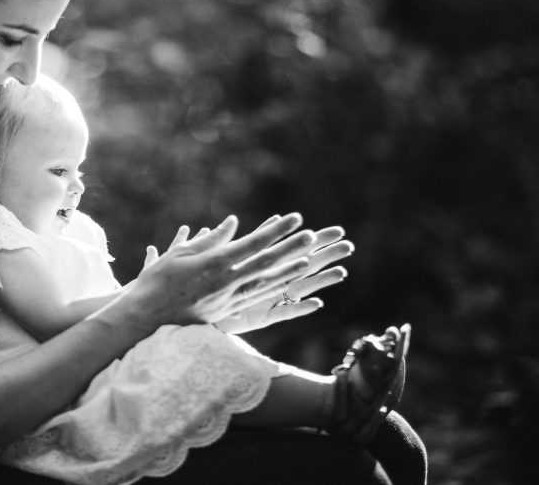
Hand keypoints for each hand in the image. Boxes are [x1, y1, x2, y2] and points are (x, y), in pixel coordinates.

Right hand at [115, 213, 323, 331]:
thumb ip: (211, 241)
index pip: (253, 245)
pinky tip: (286, 287)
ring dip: (289, 272)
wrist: (145, 319)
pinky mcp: (226, 313)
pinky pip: (256, 300)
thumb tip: (233, 225)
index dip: (276, 231)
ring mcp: (228, 301)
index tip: (294, 218)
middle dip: (291, 248)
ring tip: (309, 260)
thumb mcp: (179, 254)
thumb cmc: (157, 282)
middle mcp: (226, 283)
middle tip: (314, 235)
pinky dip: (274, 291)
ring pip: (266, 285)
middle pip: (266, 264)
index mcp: (215, 265)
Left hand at [215, 224, 351, 333]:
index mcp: (261, 266)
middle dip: (325, 255)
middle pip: (303, 265)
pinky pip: (283, 314)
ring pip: (299, 288)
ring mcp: (267, 300)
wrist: (190, 310)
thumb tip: (256, 219)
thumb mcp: (217, 257)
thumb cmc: (202, 284)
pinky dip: (299, 309)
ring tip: (342, 271)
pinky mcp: (260, 319)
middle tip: (348, 245)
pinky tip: (317, 302)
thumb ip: (237, 240)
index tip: (336, 231)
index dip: (314, 240)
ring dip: (320, 281)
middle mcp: (269, 282)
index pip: (292, 249)